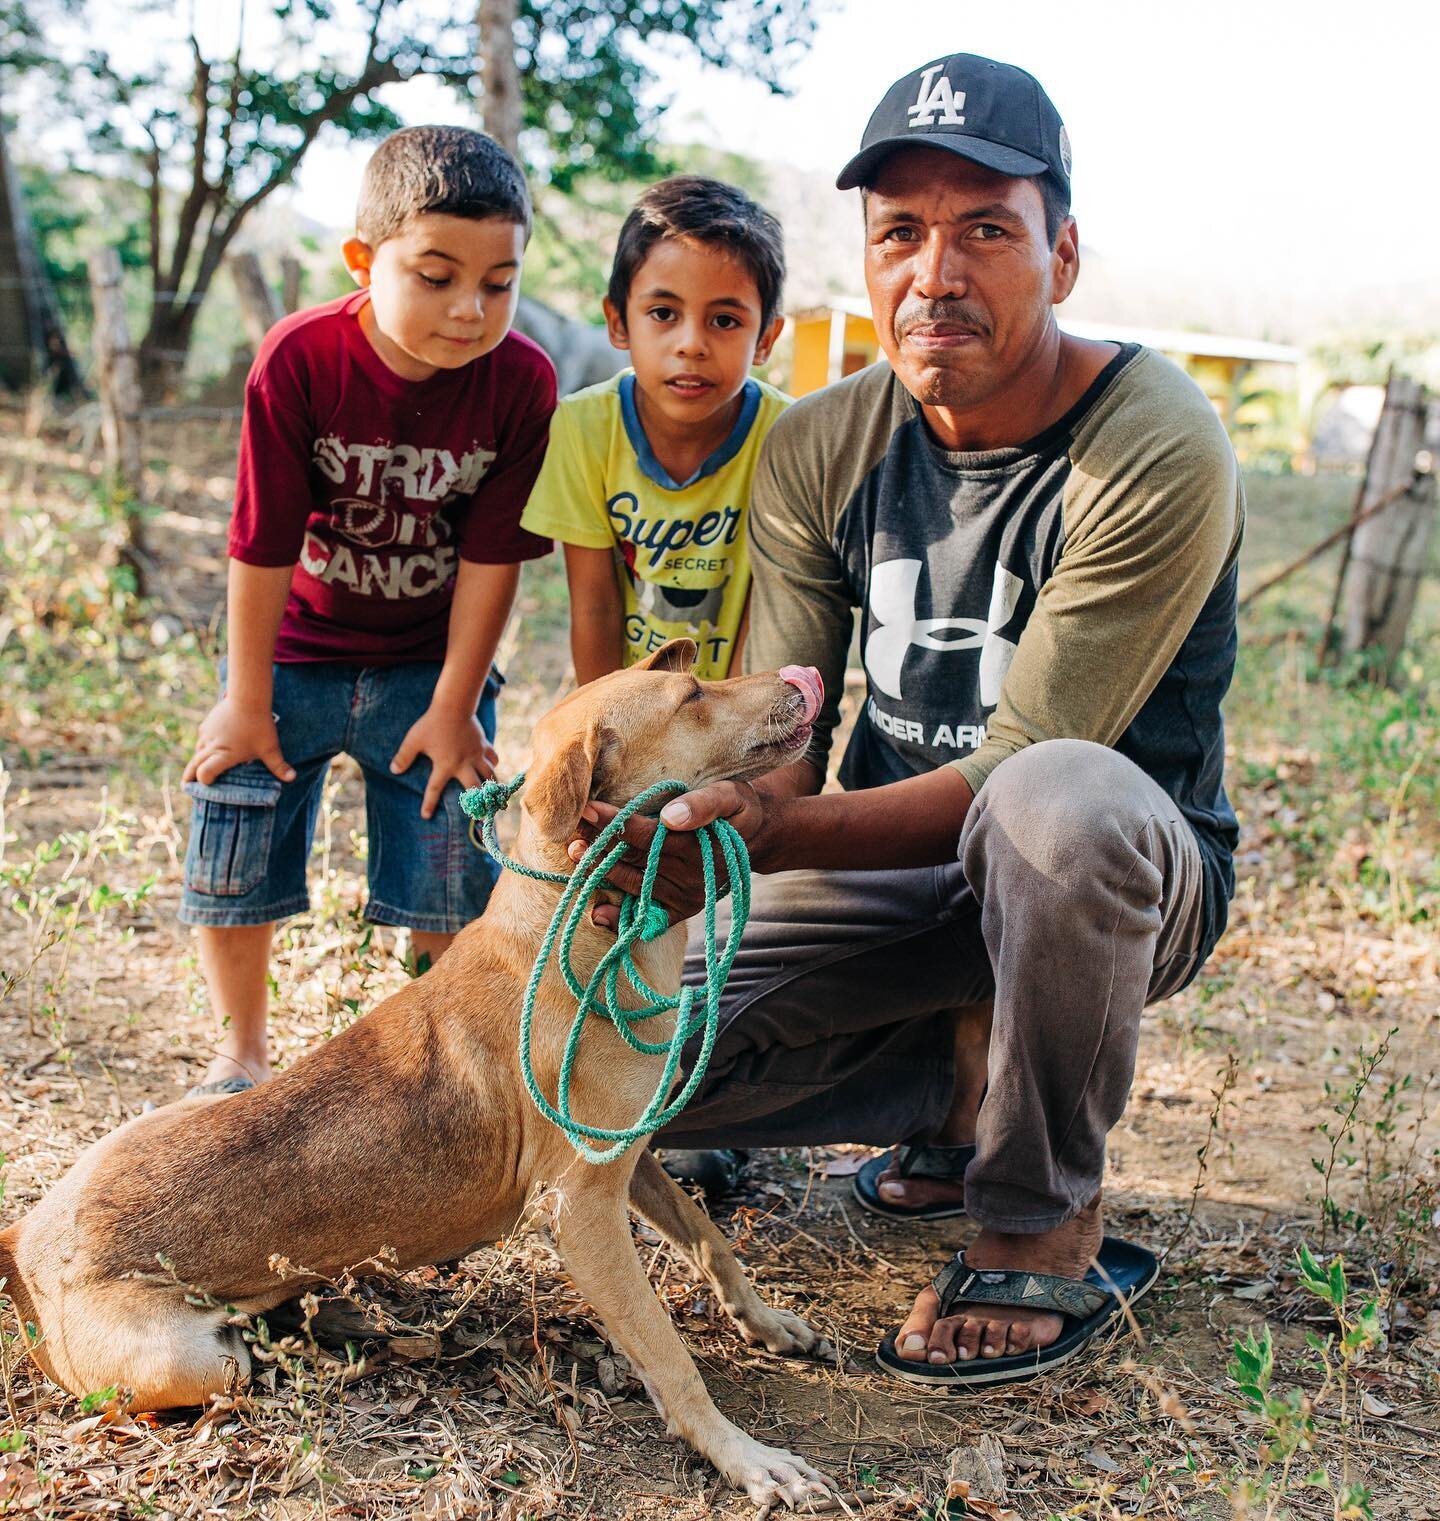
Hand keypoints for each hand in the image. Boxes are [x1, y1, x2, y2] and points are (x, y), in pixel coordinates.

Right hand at [183, 697, 294, 786]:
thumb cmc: (260, 726)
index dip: (204, 780)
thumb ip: (279, 766)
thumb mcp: (271, 748)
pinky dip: (204, 745)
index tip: (208, 784)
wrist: (248, 698)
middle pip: (194, 765)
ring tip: (200, 767)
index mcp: (224, 755)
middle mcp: (211, 746)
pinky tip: (211, 746)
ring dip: (198, 759)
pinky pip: (202, 738)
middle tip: (187, 784)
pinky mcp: (207, 724)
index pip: (205, 773)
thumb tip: (292, 778)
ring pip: (198, 751)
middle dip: (190, 776)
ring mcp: (207, 734)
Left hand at [390, 705, 497, 819]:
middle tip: (483, 816)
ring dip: (492, 787)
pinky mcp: (484, 745)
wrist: (454, 705)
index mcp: (445, 765)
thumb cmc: (432, 723)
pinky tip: (492, 768)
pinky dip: (493, 765)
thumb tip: (393, 770)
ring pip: (490, 776)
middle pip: (475, 788)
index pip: (434, 789)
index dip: (429, 803)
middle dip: (480, 803)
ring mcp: (476, 754)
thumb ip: (404, 756)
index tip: (425, 816)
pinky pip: (493, 758)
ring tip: (495, 798)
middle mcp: (463, 763)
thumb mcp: (413, 740)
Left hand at [570, 779, 774, 930]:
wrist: (756, 837)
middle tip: (570, 829)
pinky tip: (599, 914)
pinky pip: (650, 919)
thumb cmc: (737, 809)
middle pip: (633, 858)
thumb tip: (671, 817)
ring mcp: (685, 895)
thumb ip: (703, 804)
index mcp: (698, 846)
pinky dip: (624, 920)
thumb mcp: (730, 796)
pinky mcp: (683, 908)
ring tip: (575, 850)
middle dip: (599, 843)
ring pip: (633, 884)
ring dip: (600, 871)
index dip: (613, 822)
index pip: (645, 834)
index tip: (585, 809)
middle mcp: (690, 876)